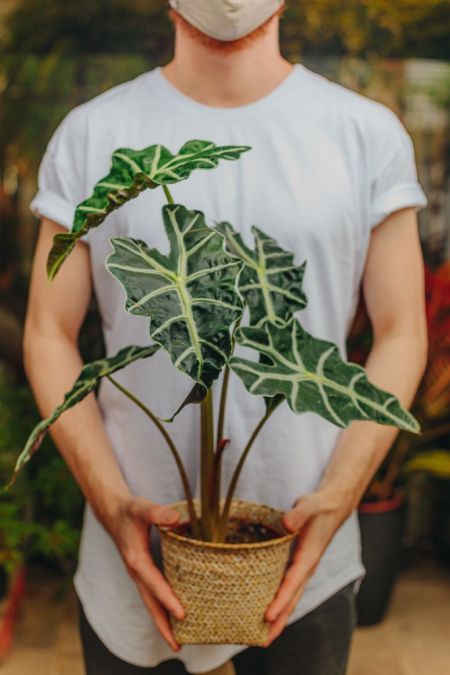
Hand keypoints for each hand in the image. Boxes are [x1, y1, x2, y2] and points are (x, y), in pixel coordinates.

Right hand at [108, 495, 183, 651]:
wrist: (113, 512)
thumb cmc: (129, 510)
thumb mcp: (142, 508)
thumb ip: (158, 513)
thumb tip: (176, 518)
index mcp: (136, 560)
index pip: (154, 584)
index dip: (168, 599)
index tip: (182, 615)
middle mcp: (136, 572)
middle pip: (150, 604)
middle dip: (163, 625)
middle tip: (178, 646)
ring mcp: (138, 575)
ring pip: (150, 603)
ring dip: (162, 621)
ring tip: (178, 642)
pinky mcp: (142, 572)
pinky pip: (152, 595)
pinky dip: (161, 608)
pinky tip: (173, 616)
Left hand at [264, 489, 351, 645]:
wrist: (332, 507)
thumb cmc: (317, 507)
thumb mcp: (307, 506)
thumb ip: (297, 515)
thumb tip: (288, 524)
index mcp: (308, 557)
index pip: (292, 583)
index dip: (280, 600)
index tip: (267, 617)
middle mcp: (306, 568)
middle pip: (292, 600)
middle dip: (278, 622)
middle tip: (260, 641)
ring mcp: (304, 570)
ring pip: (291, 599)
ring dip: (279, 618)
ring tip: (262, 637)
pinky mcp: (299, 567)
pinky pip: (289, 591)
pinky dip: (279, 604)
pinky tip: (268, 613)